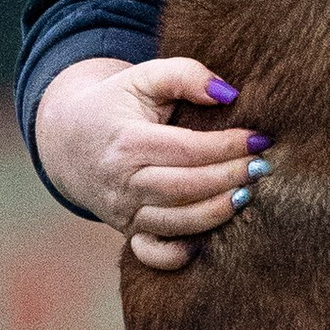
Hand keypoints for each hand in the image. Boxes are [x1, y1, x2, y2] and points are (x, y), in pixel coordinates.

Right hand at [34, 54, 269, 269]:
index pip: (188, 149)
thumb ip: (184, 74)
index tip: (260, 139)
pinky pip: (152, 254)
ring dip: (216, 212)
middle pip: (185, 188)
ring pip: (176, 222)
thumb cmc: (115, 103)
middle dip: (230, 178)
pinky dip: (179, 254)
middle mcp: (122, 182)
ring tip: (248, 194)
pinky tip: (209, 239)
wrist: (67, 138)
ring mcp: (122, 211)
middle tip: (262, 167)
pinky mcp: (126, 230)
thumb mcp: (143, 77)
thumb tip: (228, 93)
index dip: (228, 145)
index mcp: (127, 142)